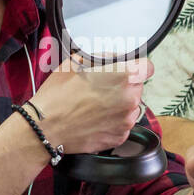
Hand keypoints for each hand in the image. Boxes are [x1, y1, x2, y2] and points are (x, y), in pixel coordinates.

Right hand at [28, 56, 152, 155]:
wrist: (46, 127)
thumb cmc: (58, 95)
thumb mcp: (76, 62)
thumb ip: (102, 57)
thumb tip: (113, 59)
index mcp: (123, 77)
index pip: (147, 67)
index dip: (137, 67)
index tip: (129, 70)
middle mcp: (129, 99)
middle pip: (138, 87)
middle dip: (124, 86)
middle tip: (102, 88)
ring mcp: (126, 121)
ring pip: (131, 107)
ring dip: (119, 104)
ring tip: (96, 105)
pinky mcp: (120, 137)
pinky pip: (123, 124)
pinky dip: (113, 121)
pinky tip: (95, 118)